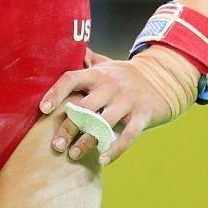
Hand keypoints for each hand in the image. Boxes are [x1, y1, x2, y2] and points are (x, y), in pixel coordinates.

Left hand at [40, 46, 195, 165]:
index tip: (43, 109)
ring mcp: (128, 101)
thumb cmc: (123, 76)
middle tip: (56, 145)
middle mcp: (111, 86)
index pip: (71, 79)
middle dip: (69, 127)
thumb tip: (58, 48)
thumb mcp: (105, 64)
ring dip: (88, 141)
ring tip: (73, 155)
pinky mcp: (143, 115)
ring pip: (104, 124)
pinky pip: (128, 135)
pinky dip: (115, 149)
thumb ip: (83, 60)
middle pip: (85, 107)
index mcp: (97, 74)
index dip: (56, 93)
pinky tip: (103, 160)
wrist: (163, 79)